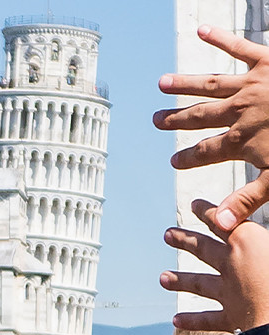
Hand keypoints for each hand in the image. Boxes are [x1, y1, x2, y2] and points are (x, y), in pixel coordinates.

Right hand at [153, 26, 268, 231]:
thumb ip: (246, 200)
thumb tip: (216, 224)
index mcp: (241, 140)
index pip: (205, 153)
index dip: (187, 159)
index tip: (173, 162)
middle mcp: (239, 111)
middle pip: (199, 116)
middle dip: (176, 120)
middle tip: (155, 120)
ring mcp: (251, 84)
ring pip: (208, 85)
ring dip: (183, 85)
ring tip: (162, 83)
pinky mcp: (267, 61)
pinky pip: (239, 47)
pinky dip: (219, 39)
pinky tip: (201, 32)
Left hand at [160, 199, 268, 330]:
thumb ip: (267, 239)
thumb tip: (261, 236)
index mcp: (249, 241)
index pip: (224, 221)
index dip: (208, 212)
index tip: (194, 205)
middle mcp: (233, 264)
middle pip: (204, 248)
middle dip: (186, 240)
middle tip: (168, 234)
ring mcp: (230, 291)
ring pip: (200, 283)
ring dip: (180, 280)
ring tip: (163, 278)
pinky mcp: (233, 317)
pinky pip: (210, 319)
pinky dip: (193, 320)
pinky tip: (177, 320)